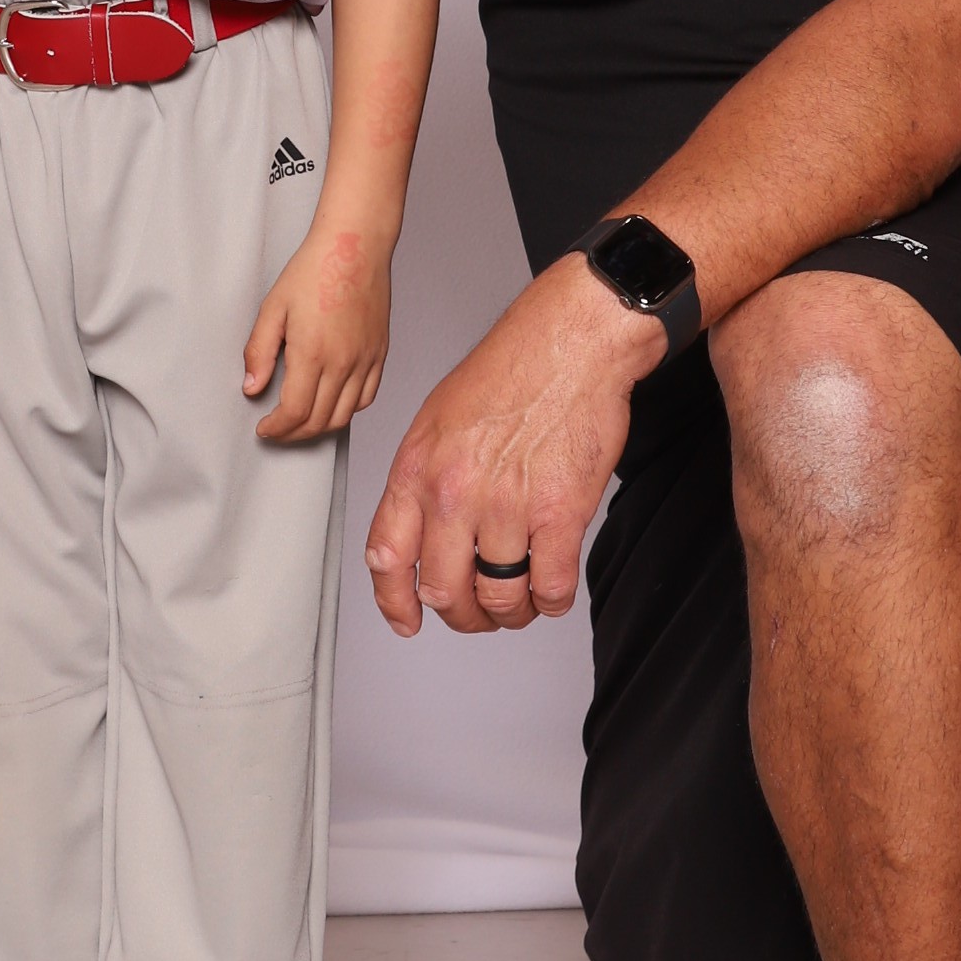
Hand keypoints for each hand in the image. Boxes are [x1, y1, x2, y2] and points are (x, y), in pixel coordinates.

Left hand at [245, 216, 394, 443]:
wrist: (354, 246)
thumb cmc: (314, 270)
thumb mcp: (273, 308)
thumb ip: (259, 352)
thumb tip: (252, 387)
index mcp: (313, 353)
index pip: (295, 412)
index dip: (276, 429)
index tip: (264, 428)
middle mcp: (343, 363)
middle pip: (320, 421)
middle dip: (294, 434)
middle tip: (277, 430)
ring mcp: (366, 360)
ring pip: (345, 415)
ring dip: (320, 427)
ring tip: (301, 422)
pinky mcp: (379, 353)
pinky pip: (366, 397)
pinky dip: (347, 410)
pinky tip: (331, 404)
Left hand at [365, 256, 663, 636]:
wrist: (572, 340)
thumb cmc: (513, 368)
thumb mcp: (439, 417)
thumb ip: (423, 477)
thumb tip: (417, 530)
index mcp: (417, 468)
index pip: (388, 557)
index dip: (395, 602)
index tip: (407, 619)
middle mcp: (454, 492)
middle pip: (444, 591)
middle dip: (463, 615)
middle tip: (479, 613)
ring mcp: (506, 506)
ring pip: (499, 598)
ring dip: (512, 613)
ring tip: (521, 603)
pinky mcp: (560, 512)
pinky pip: (550, 586)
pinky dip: (551, 601)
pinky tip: (552, 591)